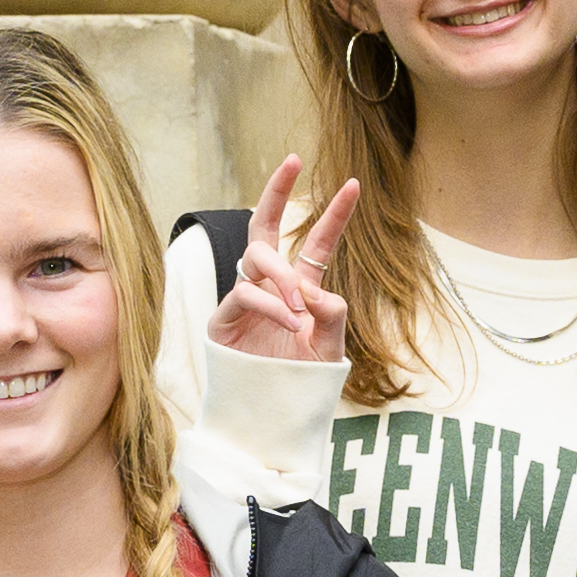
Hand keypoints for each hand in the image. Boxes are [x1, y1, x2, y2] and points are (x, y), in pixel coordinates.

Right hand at [209, 157, 359, 365]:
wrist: (273, 415)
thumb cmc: (300, 382)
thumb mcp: (329, 349)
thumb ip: (331, 317)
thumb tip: (314, 288)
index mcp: (301, 288)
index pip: (318, 244)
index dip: (334, 215)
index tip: (353, 184)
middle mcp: (270, 286)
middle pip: (266, 226)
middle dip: (277, 191)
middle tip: (293, 160)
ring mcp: (244, 298)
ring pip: (258, 256)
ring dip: (283, 277)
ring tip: (300, 310)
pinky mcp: (223, 318)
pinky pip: (246, 293)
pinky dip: (271, 305)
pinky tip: (289, 321)